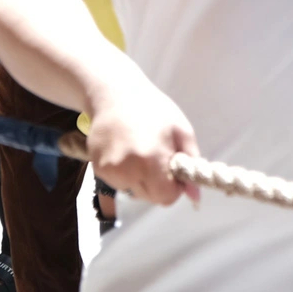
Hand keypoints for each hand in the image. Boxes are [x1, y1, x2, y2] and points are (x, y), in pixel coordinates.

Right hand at [83, 74, 201, 208]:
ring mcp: (109, 169)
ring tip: (140, 154)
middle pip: (149, 197)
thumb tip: (195, 196)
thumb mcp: (181, 130)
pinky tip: (125, 152)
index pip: (166, 198)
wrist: (113, 93)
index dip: (174, 187)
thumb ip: (190, 164)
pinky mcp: (97, 167)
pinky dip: (124, 174)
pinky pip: (118, 182)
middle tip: (157, 160)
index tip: (173, 171)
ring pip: (133, 191)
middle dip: (157, 185)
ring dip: (140, 180)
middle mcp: (127, 169)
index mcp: (151, 160)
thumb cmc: (152, 109)